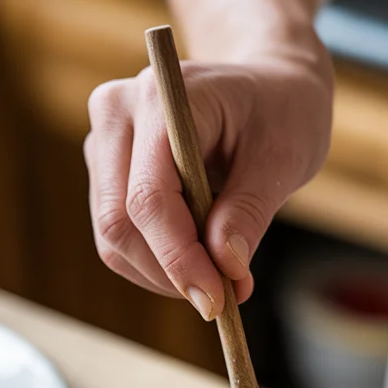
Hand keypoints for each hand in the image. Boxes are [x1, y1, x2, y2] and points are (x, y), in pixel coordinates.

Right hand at [84, 52, 332, 317]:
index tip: (218, 301)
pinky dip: (156, 265)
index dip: (178, 257)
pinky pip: (117, 237)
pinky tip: (198, 261)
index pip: (148, 196)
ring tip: (220, 277)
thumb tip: (225, 268)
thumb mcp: (282, 158)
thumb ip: (249, 212)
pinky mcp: (106, 172)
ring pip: (112, 238)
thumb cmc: (281, 112)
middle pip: (119, 223)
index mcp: (161, 98)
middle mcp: (116, 114)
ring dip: (163, 275)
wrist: (267, 87)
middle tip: (225, 299)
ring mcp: (105, 143)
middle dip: (171, 273)